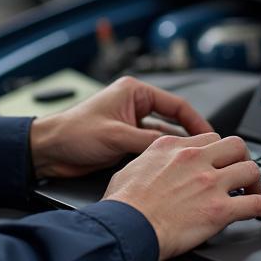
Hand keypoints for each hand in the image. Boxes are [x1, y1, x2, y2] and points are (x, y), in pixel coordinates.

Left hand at [29, 76, 211, 179]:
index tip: (211, 138)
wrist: (49, 152)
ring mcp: (130, 124)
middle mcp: (134, 105)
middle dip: (189, 137)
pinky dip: (161, 157)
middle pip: (173, 121)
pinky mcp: (125, 141)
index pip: (176, 104)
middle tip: (207, 154)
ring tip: (193, 164)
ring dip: (175, 150)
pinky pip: (151, 148)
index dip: (196, 121)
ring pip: (163, 137)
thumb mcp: (116, 136)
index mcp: (134, 92)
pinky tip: (171, 169)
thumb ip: (148, 142)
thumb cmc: (73, 134)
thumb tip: (177, 150)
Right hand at [103, 132, 260, 259]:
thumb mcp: (130, 168)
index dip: (219, 151)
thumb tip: (153, 165)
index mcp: (172, 146)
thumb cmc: (123, 205)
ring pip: (250, 169)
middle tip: (240, 174)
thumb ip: (149, 160)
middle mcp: (194, 158)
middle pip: (235, 145)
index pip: (208, 137)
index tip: (220, 162)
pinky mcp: (220, 209)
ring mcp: (209, 183)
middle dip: (242, 159)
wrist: (127, 228)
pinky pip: (257, 204)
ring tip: (255, 193)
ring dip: (256, 182)